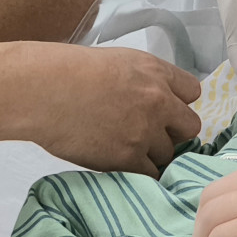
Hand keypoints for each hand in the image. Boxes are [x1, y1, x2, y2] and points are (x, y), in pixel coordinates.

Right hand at [14, 45, 201, 175]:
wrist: (44, 90)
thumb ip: (143, 80)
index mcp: (156, 72)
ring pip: (169, 154)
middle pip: (190, 127)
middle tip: (151, 136)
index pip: (193, 92)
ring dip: (153, 155)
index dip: (178, 104)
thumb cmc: (68, 71)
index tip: (164, 112)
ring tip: (126, 150)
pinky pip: (150, 174)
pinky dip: (140, 173)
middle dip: (174, 133)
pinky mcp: (128, 158)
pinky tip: (123, 166)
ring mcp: (145, 131)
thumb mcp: (117, 62)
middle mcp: (158, 100)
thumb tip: (150, 100)